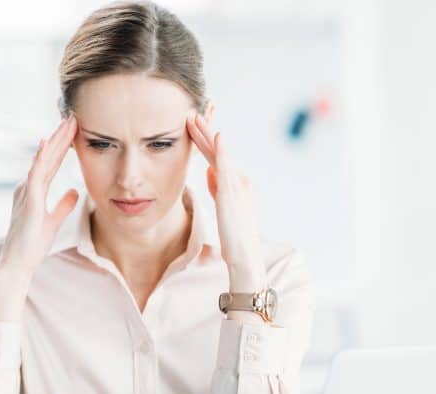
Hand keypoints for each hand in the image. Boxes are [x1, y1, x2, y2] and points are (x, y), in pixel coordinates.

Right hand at [0, 114, 79, 275]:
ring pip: (42, 159)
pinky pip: (36, 174)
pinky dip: (41, 157)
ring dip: (55, 140)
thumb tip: (75, 191)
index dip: (63, 146)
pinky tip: (47, 143)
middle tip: (73, 118)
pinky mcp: (28, 200)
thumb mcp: (55, 220)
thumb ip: (64, 204)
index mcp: (34, 190)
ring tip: (67, 123)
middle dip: (60, 137)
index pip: (51, 163)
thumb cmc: (33, 244)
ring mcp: (27, 191)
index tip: (75, 131)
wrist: (19, 263)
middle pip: (47, 156)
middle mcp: (28, 186)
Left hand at [186, 108, 266, 291]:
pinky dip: (222, 151)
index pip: (216, 155)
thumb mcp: (223, 204)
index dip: (203, 139)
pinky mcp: (232, 193)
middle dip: (204, 130)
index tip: (192, 124)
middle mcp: (237, 178)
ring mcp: (236, 184)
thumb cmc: (234, 232)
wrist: (244, 253)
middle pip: (217, 150)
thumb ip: (217, 185)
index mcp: (233, 181)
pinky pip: (226, 167)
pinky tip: (218, 137)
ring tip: (196, 118)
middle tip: (191, 113)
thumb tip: (209, 170)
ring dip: (208, 134)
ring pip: (219, 154)